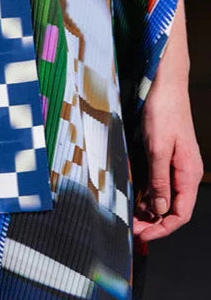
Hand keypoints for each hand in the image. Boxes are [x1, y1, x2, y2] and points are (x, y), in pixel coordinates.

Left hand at [133, 17, 203, 241]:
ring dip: (149, 208)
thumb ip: (159, 180)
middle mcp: (185, 171)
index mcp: (189, 173)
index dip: (162, 228)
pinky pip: (158, 181)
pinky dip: (148, 192)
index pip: (181, 213)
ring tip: (129, 216)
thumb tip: (160, 209)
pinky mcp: (166, 154)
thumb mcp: (158, 148)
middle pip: (172, 207)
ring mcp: (176, 163)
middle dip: (153, 222)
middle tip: (131, 229)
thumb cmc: (163, 111)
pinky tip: (134, 196)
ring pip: (165, 195)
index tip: (142, 235)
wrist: (164, 83)